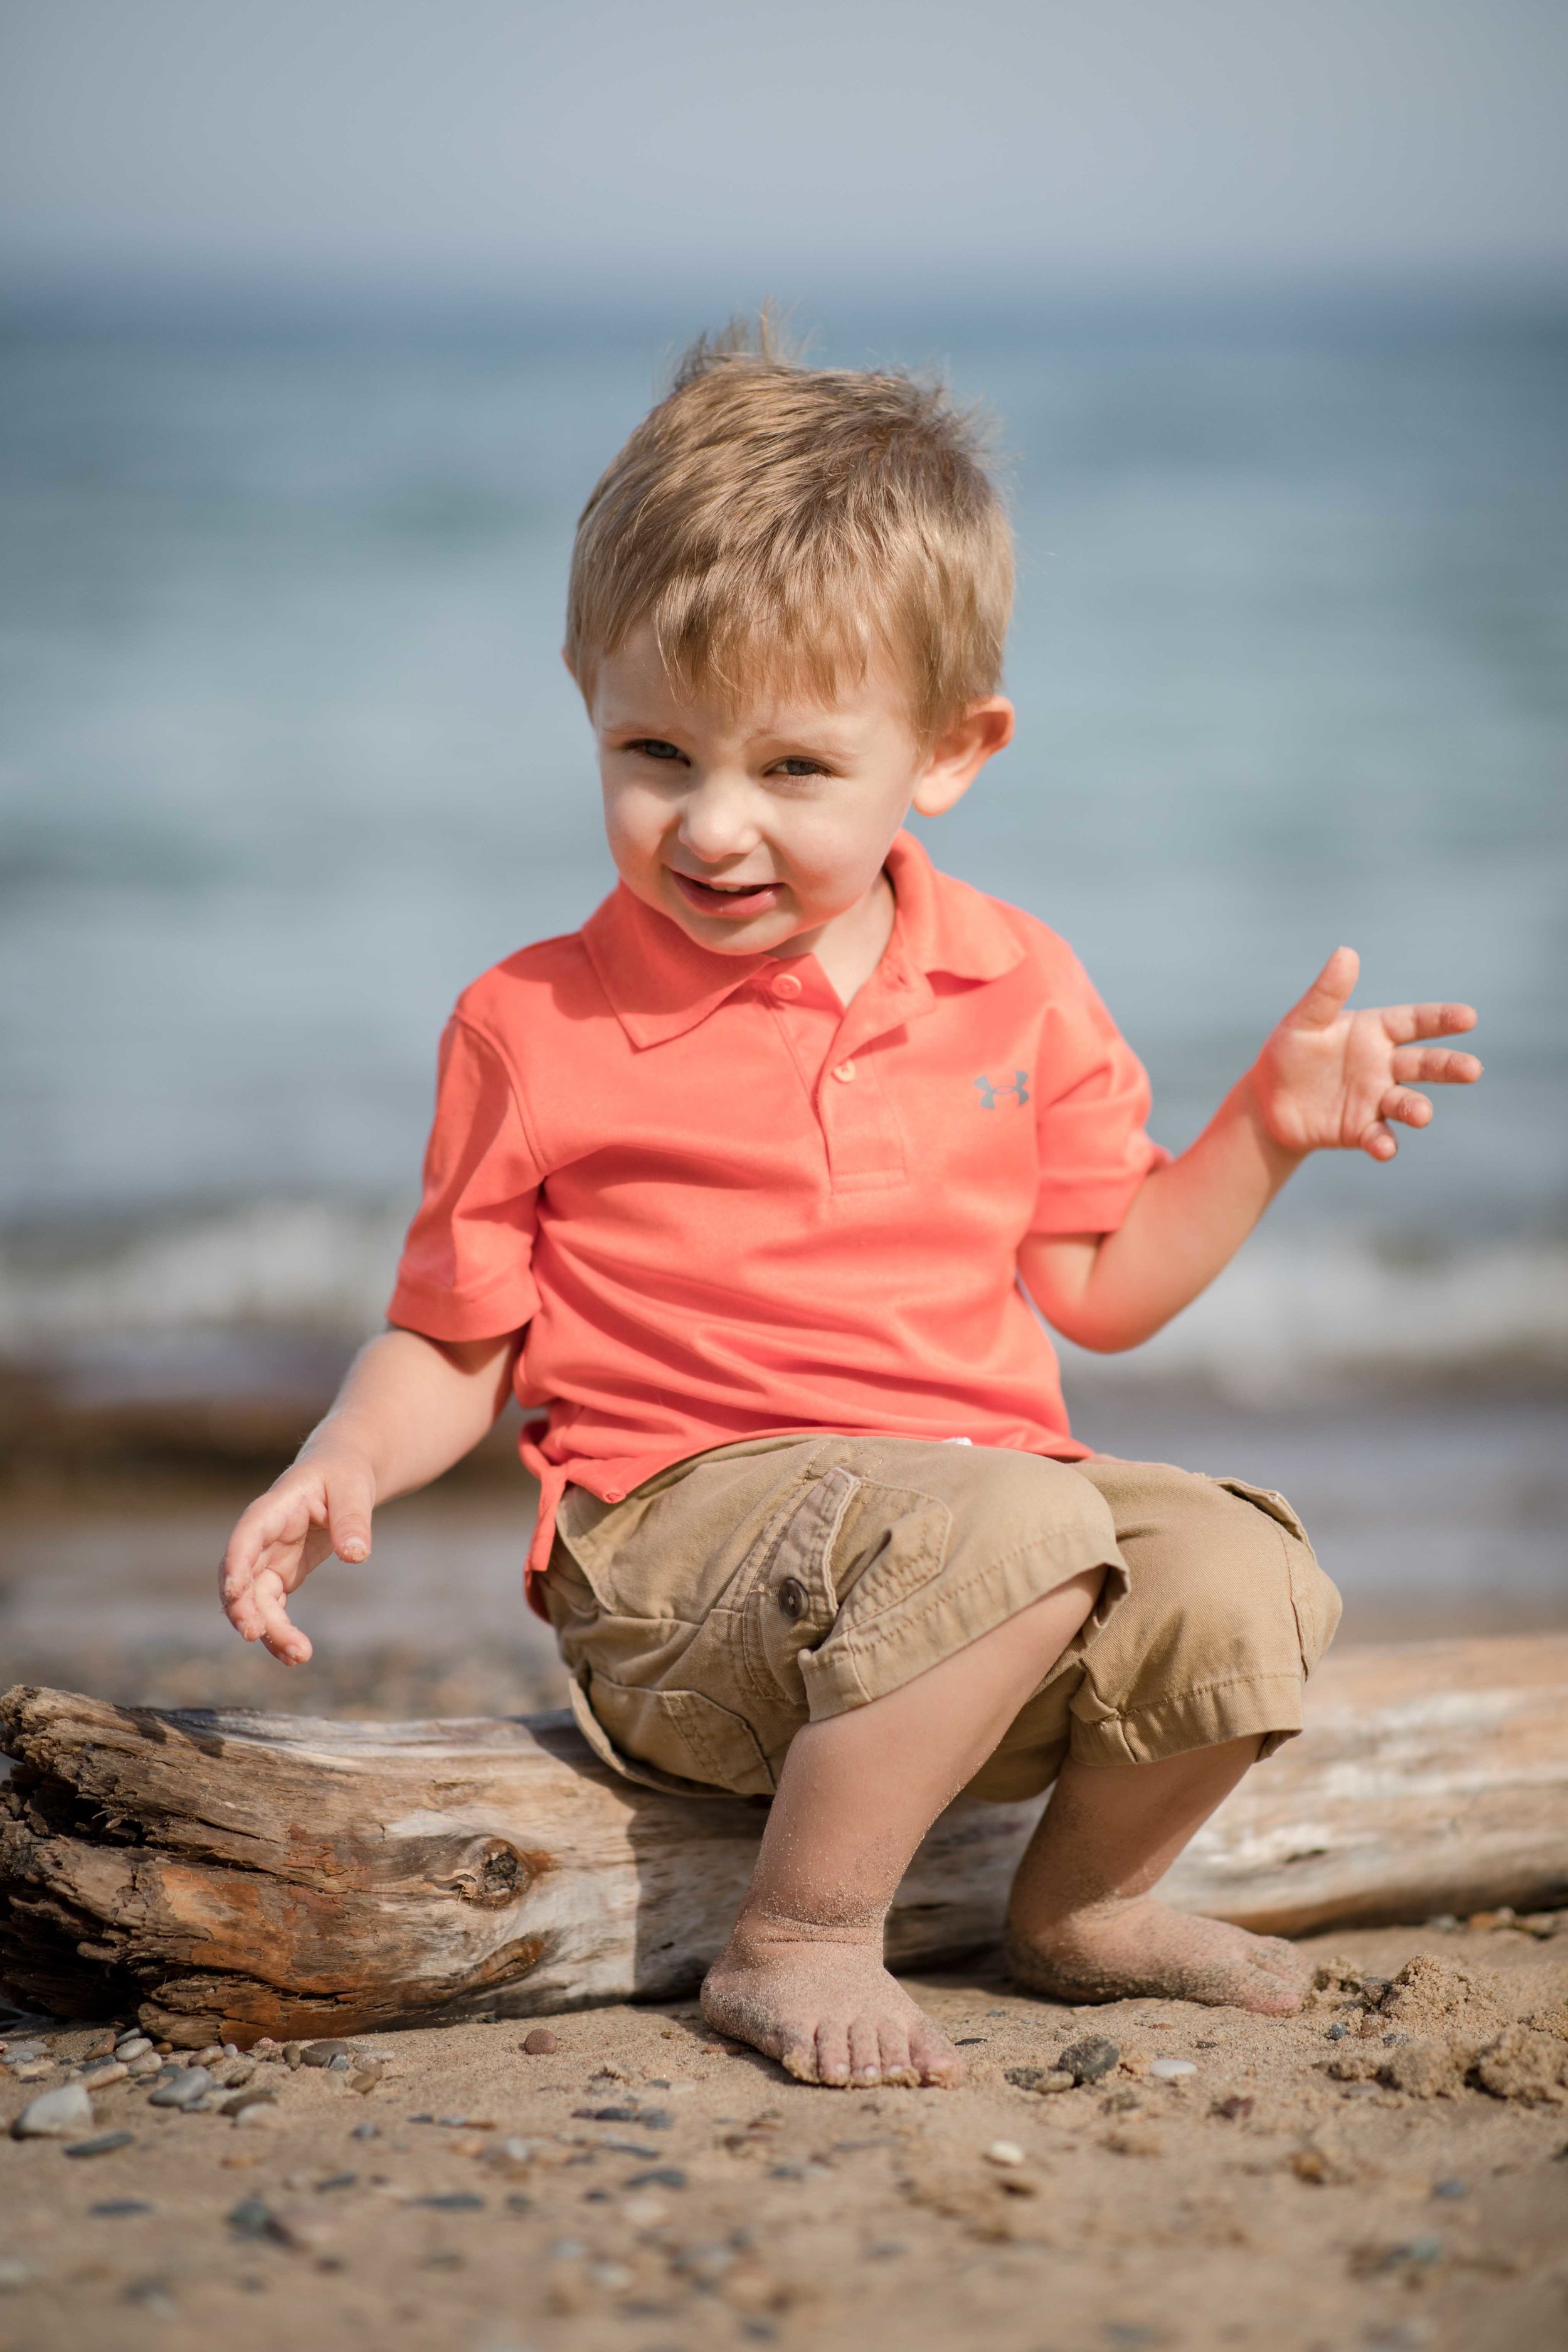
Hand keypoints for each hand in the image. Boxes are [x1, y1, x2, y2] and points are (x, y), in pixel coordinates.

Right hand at [219, 1442, 375, 1664]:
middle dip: (244, 1607)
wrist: (342, 1472)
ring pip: (255, 1600)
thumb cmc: (345, 1474)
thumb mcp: (355, 1488)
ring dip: (268, 1629)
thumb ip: (353, 1520)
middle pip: (243, 1576)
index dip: (236, 1563)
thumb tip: (357, 1555)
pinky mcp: (281, 1574)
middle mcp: (263, 1537)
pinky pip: (272, 1608)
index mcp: (275, 1508)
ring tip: (298, 1656)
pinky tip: (295, 1655)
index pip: (247, 1535)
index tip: (235, 1593)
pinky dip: (279, 1631)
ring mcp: (269, 1558)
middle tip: (257, 1635)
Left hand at [1250, 946, 1480, 1161]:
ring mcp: (1376, 1099)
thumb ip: (1325, 993)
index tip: (1468, 1017)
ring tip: (1422, 1114)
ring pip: (1407, 1102)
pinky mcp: (1362, 1130)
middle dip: (1449, 1066)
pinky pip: (1379, 1136)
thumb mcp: (1302, 1022)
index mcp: (1375, 1032)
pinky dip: (1384, 1143)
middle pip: (1424, 1064)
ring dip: (1417, 1108)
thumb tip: (1346, 952)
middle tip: (1472, 1069)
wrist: (1267, 1103)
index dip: (1442, 1019)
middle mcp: (1384, 1065)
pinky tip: (1383, 1148)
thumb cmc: (1288, 1054)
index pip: (1415, 1021)